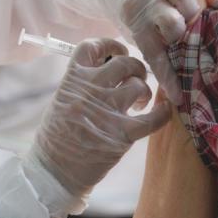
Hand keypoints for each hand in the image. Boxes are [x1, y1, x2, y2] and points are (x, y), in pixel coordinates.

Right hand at [26, 38, 170, 200]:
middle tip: (135, 79)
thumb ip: (81, 83)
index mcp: (72, 80)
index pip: (92, 46)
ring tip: (139, 103)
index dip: (110, 45)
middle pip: (124, 62)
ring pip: (139, 85)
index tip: (119, 51)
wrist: (53, 173)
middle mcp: (90, 90)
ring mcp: (107, 111)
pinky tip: (164, 110)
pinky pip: (153, 118)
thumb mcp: (61, 101)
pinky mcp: (122, 135)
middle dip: (134, 68)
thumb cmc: (56, 138)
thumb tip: (105, 66)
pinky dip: (163, 112)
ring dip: (144, 91)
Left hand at [95, 0, 203, 97]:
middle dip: (182, 35)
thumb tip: (179, 73)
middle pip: (176, 27)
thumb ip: (156, 42)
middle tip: (183, 35)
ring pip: (190, 4)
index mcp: (136, 21)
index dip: (169, 77)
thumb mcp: (135, 26)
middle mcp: (151, 1)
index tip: (179, 96)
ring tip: (190, 14)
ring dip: (193, 13)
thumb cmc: (132, 6)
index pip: (156, 55)